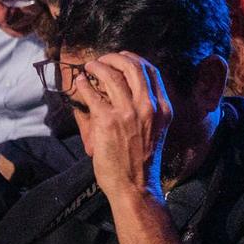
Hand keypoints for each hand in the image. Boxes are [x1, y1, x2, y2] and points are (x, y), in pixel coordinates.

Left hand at [80, 53, 172, 201]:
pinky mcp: (108, 121)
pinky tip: (79, 83)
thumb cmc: (143, 162)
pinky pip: (92, 94)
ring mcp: (129, 112)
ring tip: (89, 66)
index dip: (135, 59)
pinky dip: (83, 84)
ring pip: (112, 75)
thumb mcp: (156, 131)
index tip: (122, 58)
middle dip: (115, 57)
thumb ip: (148, 110)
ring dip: (97, 66)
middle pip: (134, 67)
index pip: (152, 72)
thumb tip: (127, 90)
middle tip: (103, 59)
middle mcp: (149, 107)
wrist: (136, 186)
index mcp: (164, 108)